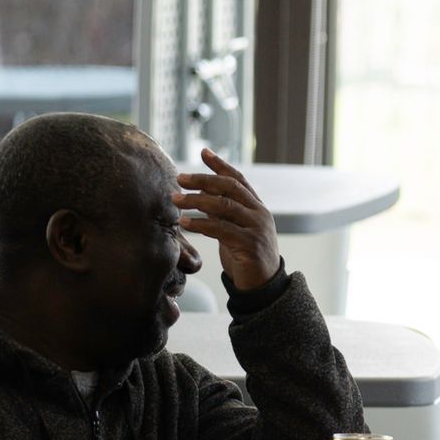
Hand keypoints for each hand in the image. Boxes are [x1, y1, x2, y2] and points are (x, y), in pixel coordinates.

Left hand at [173, 149, 280, 291]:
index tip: (204, 152)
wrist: (264, 287)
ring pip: (225, 206)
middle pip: (231, 187)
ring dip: (197, 200)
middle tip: (180, 178)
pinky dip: (201, 224)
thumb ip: (222, 213)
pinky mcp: (250, 245)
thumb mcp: (233, 231)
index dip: (221, 165)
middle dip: (204, 179)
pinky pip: (222, 229)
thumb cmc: (246, 258)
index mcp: (257, 208)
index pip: (239, 180)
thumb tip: (201, 193)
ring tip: (175, 199)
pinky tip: (185, 223)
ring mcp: (257, 228)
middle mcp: (259, 214)